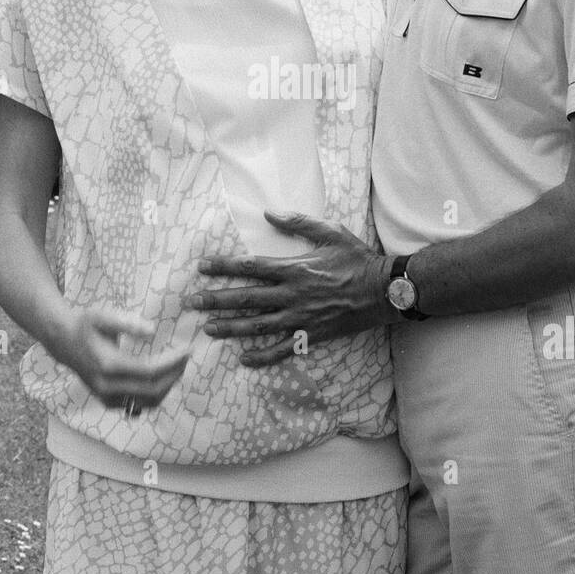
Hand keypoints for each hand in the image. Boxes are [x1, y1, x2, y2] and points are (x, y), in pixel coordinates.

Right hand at [52, 304, 187, 408]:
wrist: (63, 341)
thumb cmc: (85, 324)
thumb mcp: (103, 315)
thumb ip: (128, 322)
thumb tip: (152, 331)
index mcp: (108, 365)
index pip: (149, 370)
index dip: (172, 362)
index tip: (187, 349)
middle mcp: (107, 386)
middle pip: (152, 390)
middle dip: (174, 374)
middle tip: (187, 357)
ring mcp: (107, 398)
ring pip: (148, 402)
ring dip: (168, 386)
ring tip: (179, 366)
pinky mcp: (108, 402)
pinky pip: (139, 405)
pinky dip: (155, 394)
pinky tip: (164, 377)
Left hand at [183, 211, 390, 366]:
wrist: (383, 290)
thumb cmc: (357, 259)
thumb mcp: (330, 232)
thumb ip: (298, 222)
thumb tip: (268, 213)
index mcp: (294, 268)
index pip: (250, 266)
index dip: (223, 266)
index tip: (201, 267)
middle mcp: (292, 294)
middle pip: (246, 298)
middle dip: (216, 300)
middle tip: (191, 303)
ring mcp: (300, 317)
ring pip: (258, 325)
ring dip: (231, 328)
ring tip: (208, 329)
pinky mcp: (311, 335)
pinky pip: (282, 349)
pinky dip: (262, 356)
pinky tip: (244, 360)